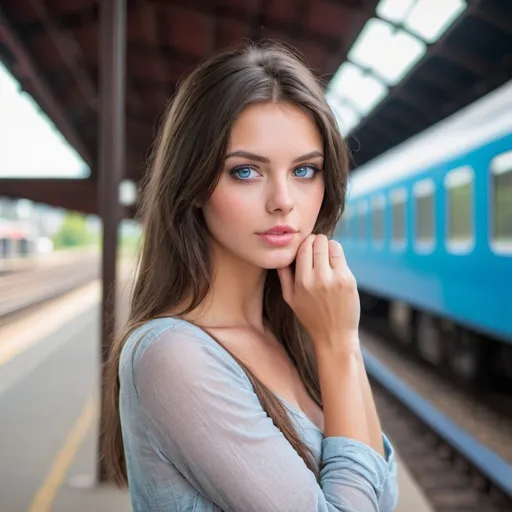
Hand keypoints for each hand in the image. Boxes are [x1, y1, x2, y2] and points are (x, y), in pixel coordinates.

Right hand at [277, 234, 359, 352]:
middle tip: (317, 247)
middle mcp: (317, 279)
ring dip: (328, 245)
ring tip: (327, 254)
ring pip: (331, 245)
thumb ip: (283, 276)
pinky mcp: (348, 280)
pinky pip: (341, 255)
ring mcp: (334, 278)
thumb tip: (280, 256)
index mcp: (301, 282)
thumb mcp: (290, 299)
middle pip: (317, 242)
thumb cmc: (311, 317)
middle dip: (317, 241)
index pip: (302, 248)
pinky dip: (337, 254)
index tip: (307, 246)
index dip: (305, 242)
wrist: (334, 336)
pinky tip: (335, 262)